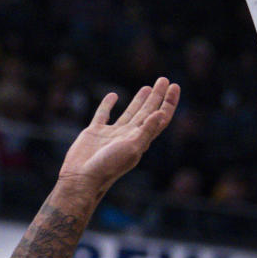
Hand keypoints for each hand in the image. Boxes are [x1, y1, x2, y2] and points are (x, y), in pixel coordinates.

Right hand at [58, 79, 179, 192]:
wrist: (82, 177)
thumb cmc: (108, 166)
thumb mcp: (131, 148)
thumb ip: (146, 131)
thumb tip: (161, 114)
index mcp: (140, 140)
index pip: (160, 118)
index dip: (168, 103)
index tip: (174, 86)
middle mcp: (128, 136)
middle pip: (147, 112)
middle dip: (156, 97)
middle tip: (163, 79)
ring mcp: (111, 134)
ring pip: (129, 113)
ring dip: (139, 100)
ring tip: (147, 87)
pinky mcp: (95, 133)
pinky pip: (103, 114)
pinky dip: (108, 104)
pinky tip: (113, 96)